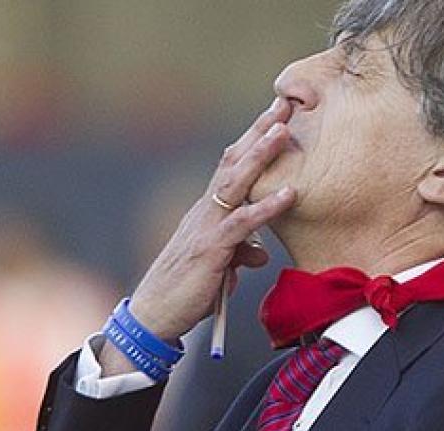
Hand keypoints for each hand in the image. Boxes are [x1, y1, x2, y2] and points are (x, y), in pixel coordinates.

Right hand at [129, 98, 298, 339]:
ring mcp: (206, 227)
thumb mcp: (218, 267)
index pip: (230, 167)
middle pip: (233, 162)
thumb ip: (239, 252)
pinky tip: (289, 195)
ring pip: (236, 183)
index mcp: (205, 212)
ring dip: (260, 155)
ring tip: (284, 132)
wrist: (155, 315)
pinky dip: (266, 207)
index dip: (252, 139)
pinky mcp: (210, 249)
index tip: (275, 115)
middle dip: (258, 132)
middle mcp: (204, 212)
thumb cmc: (185, 291)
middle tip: (283, 104)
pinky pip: (241, 223)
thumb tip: (261, 252)